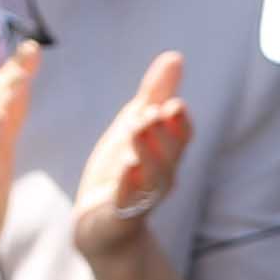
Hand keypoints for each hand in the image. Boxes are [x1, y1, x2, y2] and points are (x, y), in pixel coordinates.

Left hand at [71, 47, 194, 266]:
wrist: (98, 222)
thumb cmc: (122, 171)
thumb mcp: (135, 125)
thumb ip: (154, 93)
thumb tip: (175, 57)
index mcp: (165, 155)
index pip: (181, 137)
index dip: (179, 123)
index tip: (173, 103)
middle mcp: (159, 178)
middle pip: (170, 156)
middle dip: (165, 135)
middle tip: (154, 112)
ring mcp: (141, 198)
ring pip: (152, 177)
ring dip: (148, 153)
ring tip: (138, 129)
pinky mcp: (120, 216)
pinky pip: (127, 200)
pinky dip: (128, 183)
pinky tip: (125, 166)